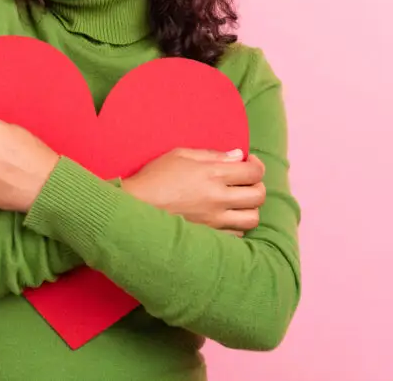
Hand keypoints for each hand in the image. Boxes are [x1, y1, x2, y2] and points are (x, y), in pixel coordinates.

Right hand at [122, 148, 265, 235]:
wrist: (133, 207)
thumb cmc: (154, 177)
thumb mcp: (180, 155)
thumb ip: (212, 154)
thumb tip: (238, 156)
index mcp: (212, 174)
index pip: (254, 172)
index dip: (257, 166)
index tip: (249, 164)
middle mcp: (217, 198)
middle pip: (259, 196)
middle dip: (257, 186)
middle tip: (246, 182)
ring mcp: (214, 220)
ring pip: (252, 219)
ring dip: (250, 209)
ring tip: (238, 202)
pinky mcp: (208, 237)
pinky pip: (236, 235)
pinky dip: (236, 226)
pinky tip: (224, 217)